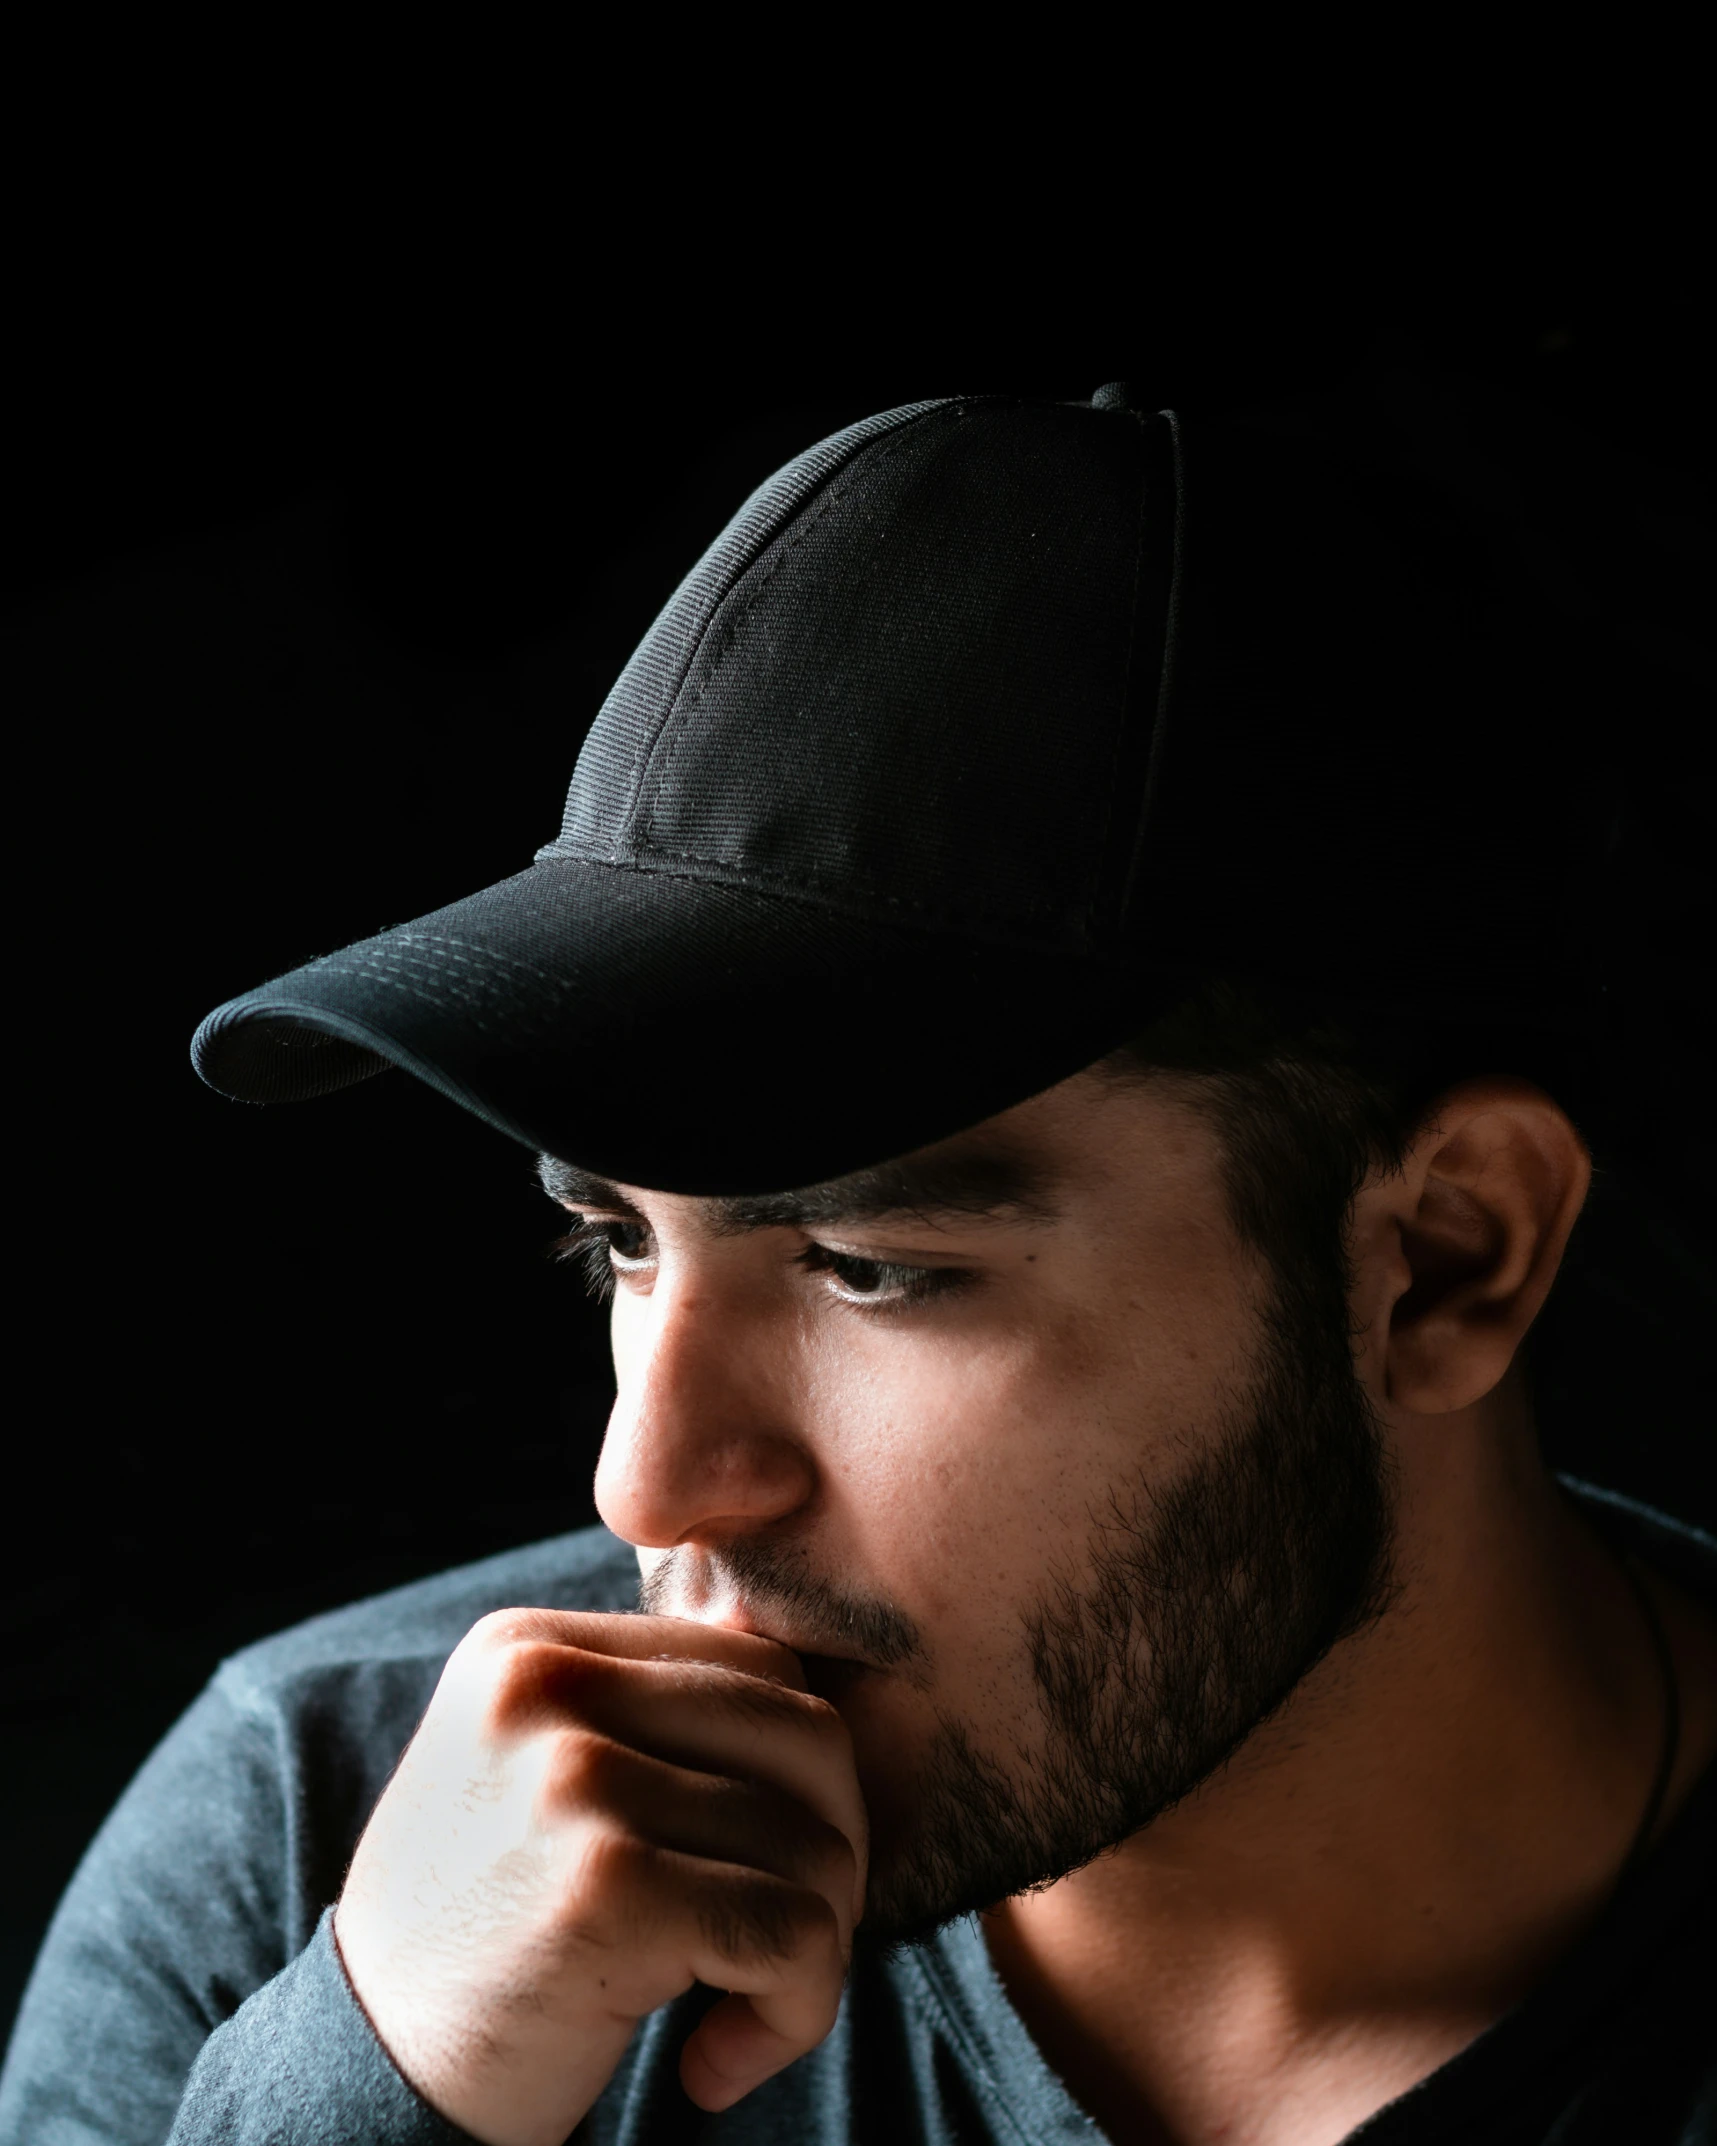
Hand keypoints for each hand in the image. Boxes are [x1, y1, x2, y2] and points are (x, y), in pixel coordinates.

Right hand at [333, 1609, 867, 2145]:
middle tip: (782, 1953)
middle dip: (834, 1858)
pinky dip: (794, 2013)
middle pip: (807, 1737)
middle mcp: (546, 1685)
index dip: (800, 1785)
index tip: (755, 1882)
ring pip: (815, 1843)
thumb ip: (649, 1721)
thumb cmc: (481, 1943)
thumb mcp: (536, 1781)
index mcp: (530, 1645)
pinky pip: (794, 1934)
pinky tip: (715, 2064)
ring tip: (737, 2013)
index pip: (759, 1669)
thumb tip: (820, 1707)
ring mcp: (573, 1778)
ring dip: (815, 1953)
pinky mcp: (607, 1887)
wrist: (362, 2087)